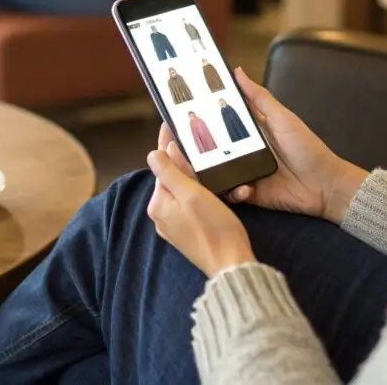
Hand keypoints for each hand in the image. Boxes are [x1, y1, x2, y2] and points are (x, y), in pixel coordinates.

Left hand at [147, 141, 255, 276]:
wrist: (231, 264)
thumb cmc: (213, 228)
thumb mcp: (191, 194)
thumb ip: (170, 172)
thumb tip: (155, 152)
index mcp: (158, 203)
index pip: (161, 165)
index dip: (167, 143)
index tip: (170, 123)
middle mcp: (162, 214)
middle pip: (171, 177)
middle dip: (183, 160)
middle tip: (196, 138)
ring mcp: (175, 225)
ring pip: (182, 190)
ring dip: (194, 176)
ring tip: (206, 158)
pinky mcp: (189, 232)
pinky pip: (190, 204)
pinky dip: (199, 192)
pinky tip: (212, 185)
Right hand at [156, 69, 366, 222]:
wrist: (325, 185)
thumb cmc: (307, 147)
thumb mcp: (282, 118)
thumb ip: (259, 97)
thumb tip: (237, 72)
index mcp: (248, 130)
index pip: (218, 122)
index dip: (199, 118)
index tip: (178, 113)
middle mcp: (241, 151)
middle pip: (210, 148)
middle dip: (193, 148)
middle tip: (175, 145)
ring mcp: (243, 172)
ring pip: (214, 171)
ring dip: (204, 172)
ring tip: (194, 170)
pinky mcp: (248, 193)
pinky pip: (229, 192)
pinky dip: (231, 191)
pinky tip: (241, 188)